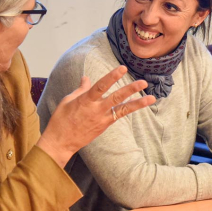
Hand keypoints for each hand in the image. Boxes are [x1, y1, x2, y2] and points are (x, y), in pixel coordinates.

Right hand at [37, 66, 155, 166]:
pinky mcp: (104, 126)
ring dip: (138, 103)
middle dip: (130, 89)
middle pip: (116, 97)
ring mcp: (101, 119)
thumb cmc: (60, 119)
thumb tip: (86, 78)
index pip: (101, 86)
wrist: (60, 142)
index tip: (122, 68)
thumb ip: (81, 89)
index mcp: (85, 100)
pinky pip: (119, 116)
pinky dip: (128, 109)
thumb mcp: (67, 100)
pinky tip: (139, 104)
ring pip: (122, 109)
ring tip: (151, 98)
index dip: (112, 76)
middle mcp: (96, 109)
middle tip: (143, 82)